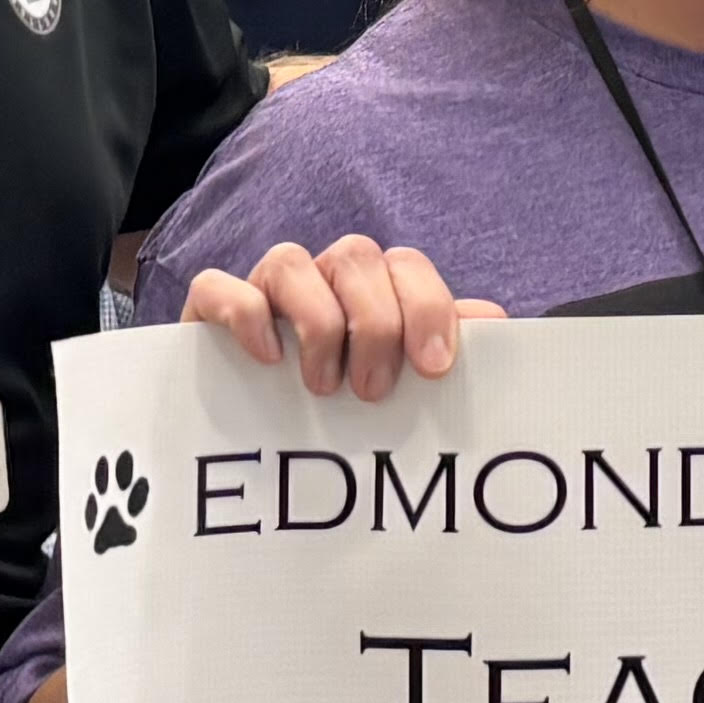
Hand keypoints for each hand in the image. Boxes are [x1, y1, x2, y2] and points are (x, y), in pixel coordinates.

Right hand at [183, 240, 501, 405]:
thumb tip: (496, 323)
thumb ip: (444, 351)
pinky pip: (218, 285)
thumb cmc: (341, 412)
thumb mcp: (398, 390)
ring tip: (323, 386)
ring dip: (318, 322)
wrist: (248, 446)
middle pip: (356, 256)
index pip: (407, 266)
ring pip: (290, 260)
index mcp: (371, 291)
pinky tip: (268, 359)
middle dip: (376, 323)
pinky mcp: (208, 312)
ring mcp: (263, 291)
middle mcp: (320, 280)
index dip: (428, 307)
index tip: (435, 368)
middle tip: (374, 390)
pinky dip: (245, 314)